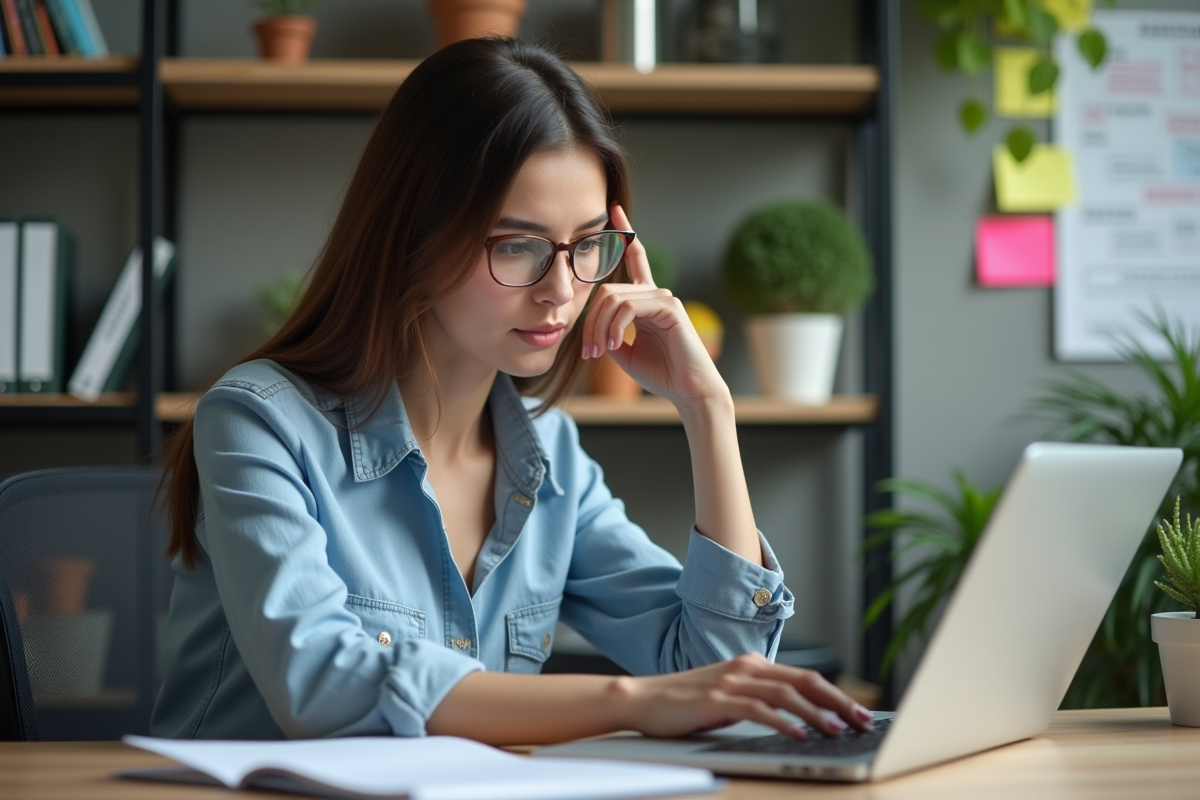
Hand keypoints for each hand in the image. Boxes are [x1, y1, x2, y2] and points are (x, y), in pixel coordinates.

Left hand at [580, 204, 725, 407]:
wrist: (688, 391)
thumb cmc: (660, 373)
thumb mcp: (624, 350)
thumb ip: (609, 330)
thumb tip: (596, 322)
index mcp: (647, 300)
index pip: (636, 259)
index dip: (627, 233)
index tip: (614, 210)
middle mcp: (656, 293)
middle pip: (607, 291)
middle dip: (590, 321)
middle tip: (589, 352)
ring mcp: (664, 298)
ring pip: (614, 299)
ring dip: (599, 328)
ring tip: (600, 353)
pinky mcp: (669, 307)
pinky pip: (628, 308)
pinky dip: (615, 327)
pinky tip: (616, 345)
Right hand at [616, 653, 873, 738]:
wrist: (642, 699)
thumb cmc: (686, 703)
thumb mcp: (729, 697)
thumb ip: (758, 699)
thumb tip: (797, 718)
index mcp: (752, 665)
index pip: (804, 678)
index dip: (835, 695)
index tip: (858, 713)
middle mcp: (746, 668)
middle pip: (804, 681)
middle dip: (837, 701)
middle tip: (862, 720)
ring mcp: (731, 682)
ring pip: (786, 693)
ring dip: (815, 713)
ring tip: (837, 730)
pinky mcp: (716, 699)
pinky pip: (757, 708)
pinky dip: (782, 721)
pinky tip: (798, 734)